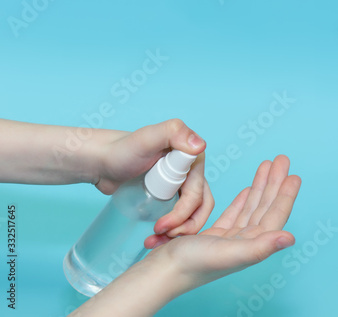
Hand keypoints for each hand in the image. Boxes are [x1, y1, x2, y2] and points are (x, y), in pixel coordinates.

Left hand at [95, 119, 214, 247]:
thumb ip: (175, 132)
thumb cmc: (121, 149)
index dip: (183, 214)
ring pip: (192, 216)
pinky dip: (171, 231)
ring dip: (179, 233)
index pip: (198, 195)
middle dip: (184, 227)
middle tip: (159, 234)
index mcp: (194, 159)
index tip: (161, 226)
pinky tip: (155, 238)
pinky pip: (179, 218)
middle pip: (199, 208)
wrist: (101, 161)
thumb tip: (200, 146)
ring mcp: (181, 185)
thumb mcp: (148, 137)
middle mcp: (191, 172)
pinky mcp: (169, 196)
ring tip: (154, 241)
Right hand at [147, 155, 300, 292]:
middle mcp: (244, 243)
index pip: (275, 216)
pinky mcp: (214, 237)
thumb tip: (291, 238)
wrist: (161, 271)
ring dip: (260, 187)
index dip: (286, 195)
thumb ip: (261, 246)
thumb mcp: (228, 252)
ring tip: (267, 166)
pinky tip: (247, 190)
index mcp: (251, 246)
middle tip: (282, 160)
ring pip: (251, 208)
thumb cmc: (192, 264)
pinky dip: (242, 200)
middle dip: (274, 183)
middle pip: (265, 208)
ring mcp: (230, 240)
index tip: (294, 175)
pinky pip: (234, 214)